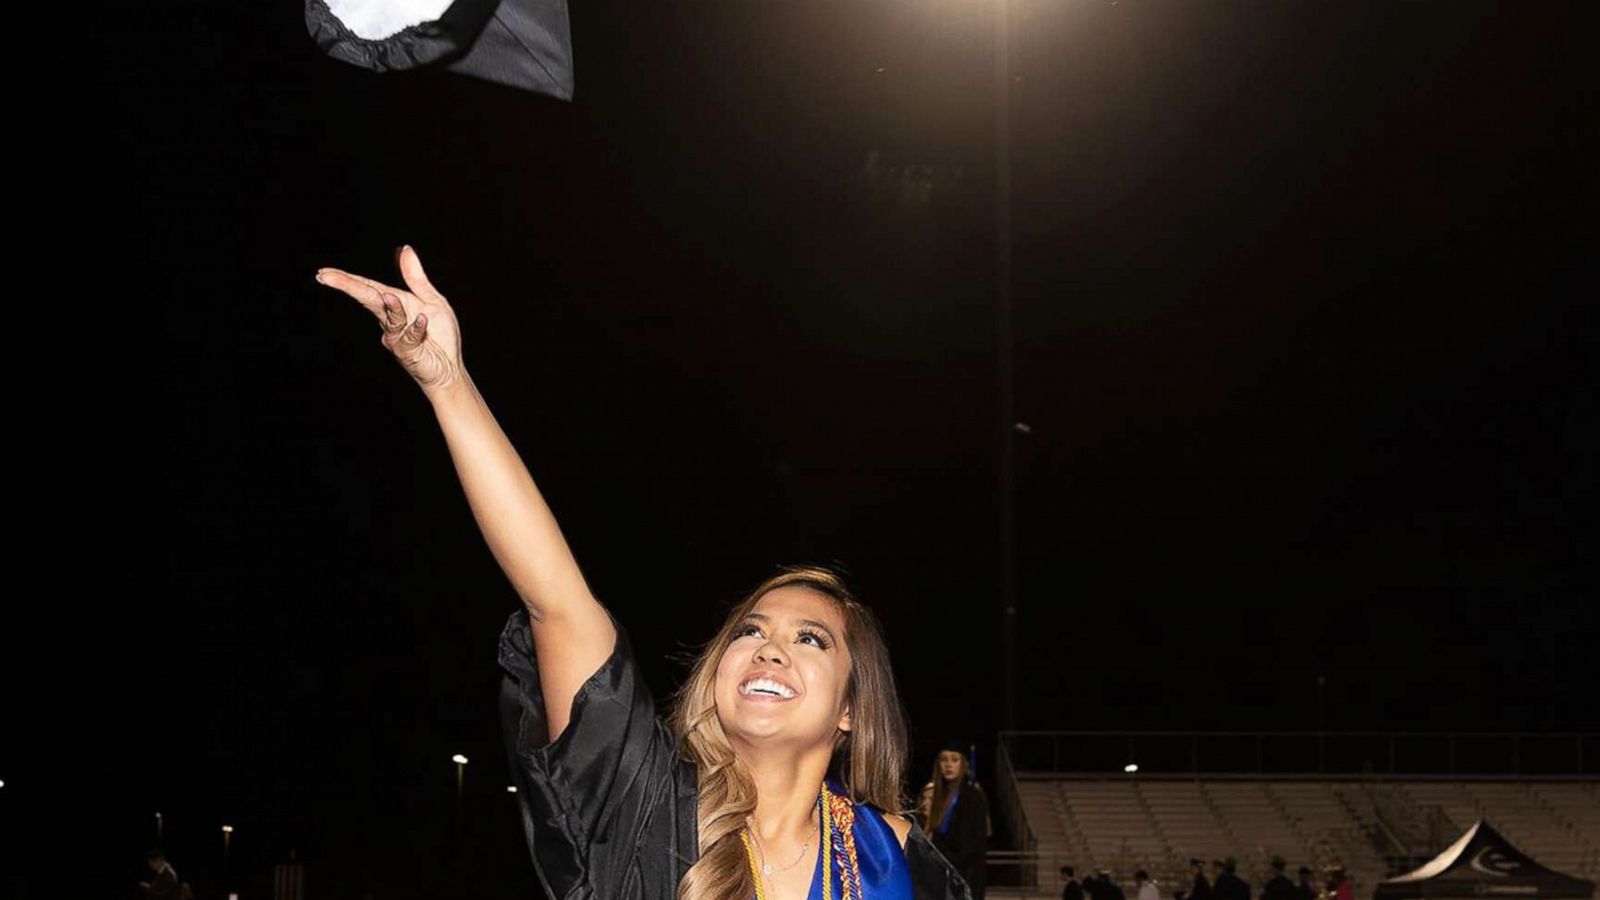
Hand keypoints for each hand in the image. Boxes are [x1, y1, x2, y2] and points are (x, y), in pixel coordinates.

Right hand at [317, 246, 466, 395]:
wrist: (449, 368)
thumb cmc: (439, 336)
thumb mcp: (430, 299)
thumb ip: (415, 277)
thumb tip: (406, 249)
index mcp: (395, 305)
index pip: (368, 288)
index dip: (347, 280)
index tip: (324, 273)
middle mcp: (390, 321)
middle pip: (368, 300)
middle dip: (348, 287)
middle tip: (325, 276)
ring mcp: (397, 338)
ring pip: (390, 320)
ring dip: (391, 308)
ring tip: (389, 296)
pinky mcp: (409, 352)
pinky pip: (410, 338)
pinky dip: (416, 328)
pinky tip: (422, 320)